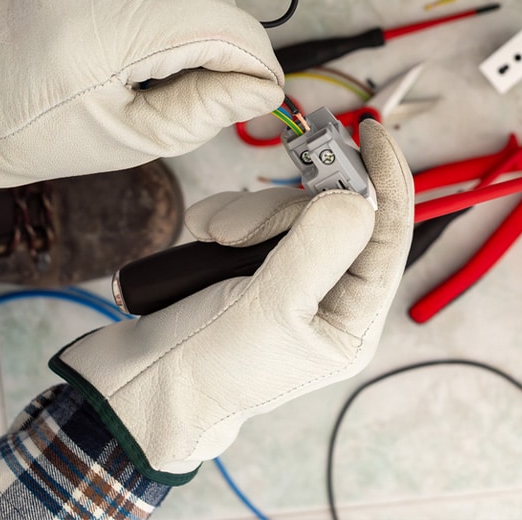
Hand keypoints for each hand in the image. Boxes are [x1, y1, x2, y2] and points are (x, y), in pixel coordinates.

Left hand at [0, 0, 283, 186]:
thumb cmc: (39, 126)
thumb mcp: (133, 138)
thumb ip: (205, 110)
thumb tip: (258, 89)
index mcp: (106, 32)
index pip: (217, 26)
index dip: (253, 58)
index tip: (260, 84)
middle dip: (232, 36)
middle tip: (221, 79)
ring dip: (204, 15)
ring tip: (175, 60)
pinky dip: (170, 0)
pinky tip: (149, 35)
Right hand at [50, 121, 413, 482]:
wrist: (133, 386)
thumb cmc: (205, 371)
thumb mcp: (270, 314)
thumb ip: (318, 251)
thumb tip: (358, 200)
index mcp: (350, 318)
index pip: (387, 236)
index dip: (385, 181)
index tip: (370, 134)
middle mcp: (327, 293)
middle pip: (331, 213)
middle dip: (281, 212)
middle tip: (239, 236)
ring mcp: (287, 273)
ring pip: (286, 209)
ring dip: (244, 217)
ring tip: (214, 244)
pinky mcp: (249, 259)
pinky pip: (250, 212)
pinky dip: (222, 218)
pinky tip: (202, 241)